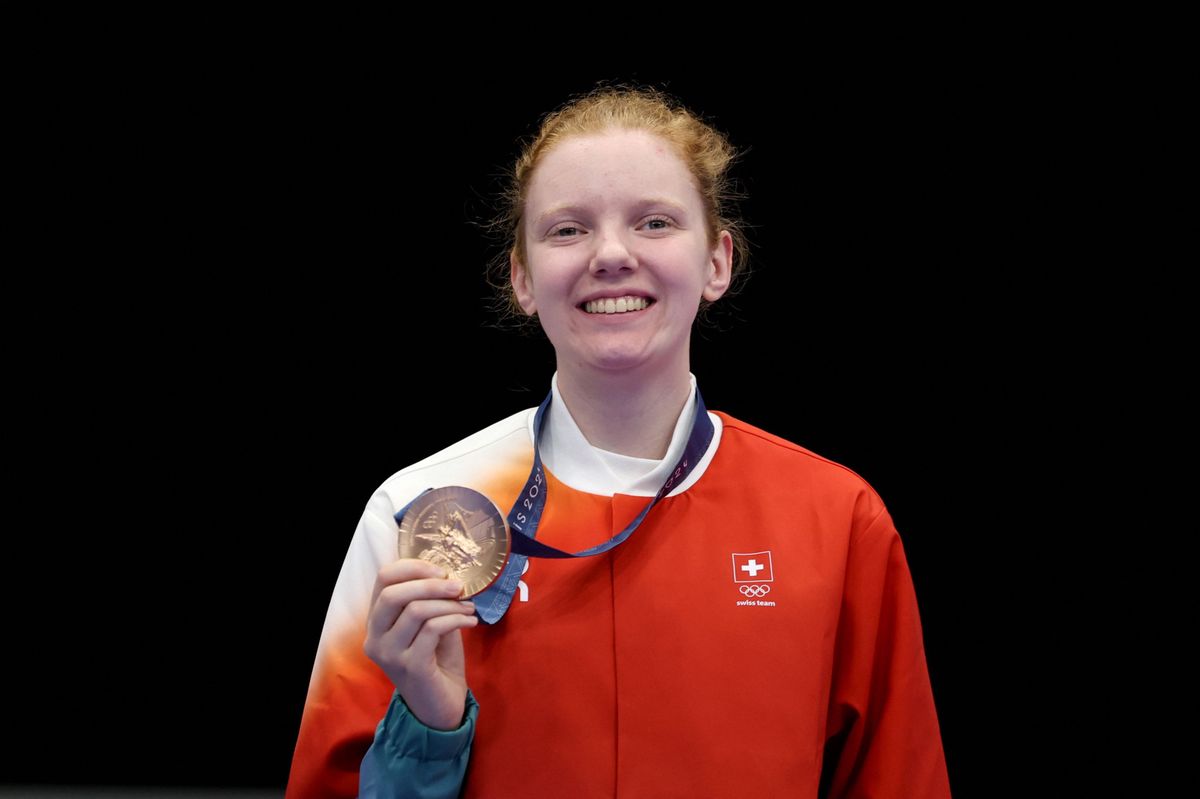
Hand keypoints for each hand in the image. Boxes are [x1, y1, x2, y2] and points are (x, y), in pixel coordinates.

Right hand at [364, 559, 478, 729]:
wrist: (440, 706)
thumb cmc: (436, 661)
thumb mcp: (429, 624)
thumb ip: (428, 600)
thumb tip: (446, 572)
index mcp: (376, 622)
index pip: (383, 579)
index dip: (412, 567)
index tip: (441, 570)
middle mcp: (375, 638)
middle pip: (393, 594)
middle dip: (431, 584)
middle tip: (459, 586)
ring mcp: (390, 655)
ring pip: (416, 610)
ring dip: (449, 604)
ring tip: (469, 607)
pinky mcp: (411, 666)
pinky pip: (433, 629)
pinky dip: (456, 620)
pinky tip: (470, 622)